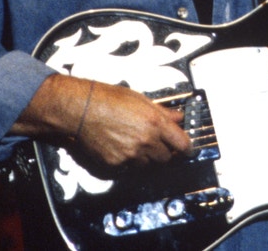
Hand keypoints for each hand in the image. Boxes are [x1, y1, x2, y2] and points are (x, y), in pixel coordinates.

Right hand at [13, 74, 191, 168]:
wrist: (80, 110)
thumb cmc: (106, 99)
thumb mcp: (140, 99)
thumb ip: (162, 112)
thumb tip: (178, 117)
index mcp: (155, 123)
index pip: (182, 144)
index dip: (187, 149)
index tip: (187, 150)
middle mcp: (145, 141)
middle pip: (166, 158)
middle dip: (164, 152)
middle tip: (156, 142)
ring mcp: (131, 155)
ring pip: (148, 164)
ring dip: (146, 157)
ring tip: (133, 141)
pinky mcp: (116, 165)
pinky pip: (129, 168)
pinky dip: (128, 161)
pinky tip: (120, 146)